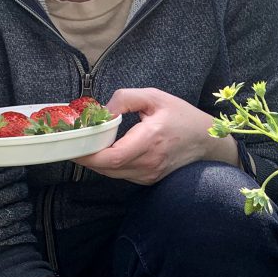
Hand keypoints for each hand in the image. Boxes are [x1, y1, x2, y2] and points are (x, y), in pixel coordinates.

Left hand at [72, 87, 229, 184]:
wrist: (206, 141)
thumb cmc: (181, 116)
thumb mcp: (154, 96)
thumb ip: (125, 99)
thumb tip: (102, 112)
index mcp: (151, 139)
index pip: (114, 156)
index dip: (90, 154)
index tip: (73, 144)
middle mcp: (150, 161)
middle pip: (107, 168)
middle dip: (86, 156)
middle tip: (71, 142)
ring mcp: (149, 174)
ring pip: (111, 173)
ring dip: (95, 161)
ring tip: (84, 144)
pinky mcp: (149, 179)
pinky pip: (121, 174)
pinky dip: (108, 164)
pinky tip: (103, 151)